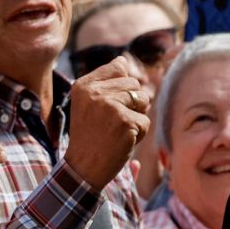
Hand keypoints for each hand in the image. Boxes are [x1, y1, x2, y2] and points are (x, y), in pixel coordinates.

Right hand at [67, 57, 151, 187]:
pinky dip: (139, 135)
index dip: (122, 88)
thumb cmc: (89, 136)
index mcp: (83, 85)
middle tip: (112, 124)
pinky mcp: (125, 121)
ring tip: (117, 131)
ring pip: (143, 100)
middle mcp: (94, 92)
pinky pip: (146, 121)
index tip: (108, 108)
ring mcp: (110, 105)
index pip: (119, 67)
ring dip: (137, 118)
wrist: (83, 168)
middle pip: (134, 84)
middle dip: (131, 104)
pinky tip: (122, 142)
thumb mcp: (88, 104)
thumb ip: (104, 81)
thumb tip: (123, 60)